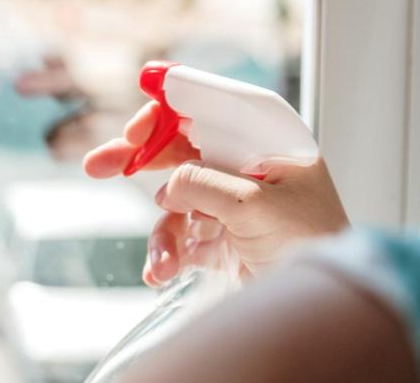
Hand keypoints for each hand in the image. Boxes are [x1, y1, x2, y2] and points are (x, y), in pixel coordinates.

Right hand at [84, 101, 349, 284]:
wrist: (322, 308)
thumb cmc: (312, 246)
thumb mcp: (256, 207)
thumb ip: (205, 184)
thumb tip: (168, 184)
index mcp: (267, 143)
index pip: (210, 109)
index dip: (169, 111)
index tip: (136, 128)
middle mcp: (246, 167)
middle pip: (179, 149)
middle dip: (136, 159)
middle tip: (97, 165)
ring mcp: (231, 203)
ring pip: (173, 199)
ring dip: (162, 231)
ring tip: (162, 261)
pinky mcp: (222, 238)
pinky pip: (180, 236)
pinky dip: (167, 254)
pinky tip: (162, 273)